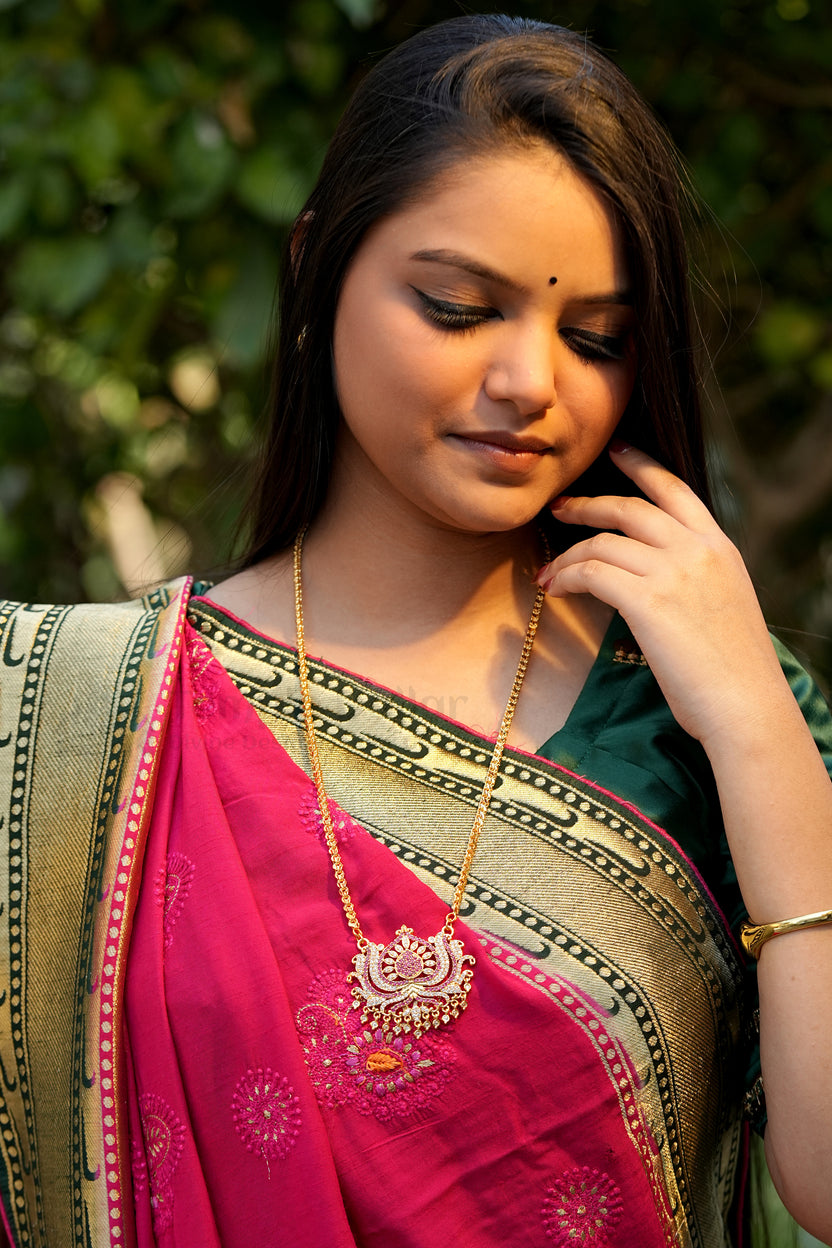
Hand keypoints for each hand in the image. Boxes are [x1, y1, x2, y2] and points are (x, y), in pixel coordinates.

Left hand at [536, 442, 788, 749]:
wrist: (746, 707)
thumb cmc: (733, 671)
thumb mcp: (724, 603)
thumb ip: (695, 576)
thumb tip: (656, 573)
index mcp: (720, 546)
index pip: (675, 488)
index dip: (640, 464)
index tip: (616, 450)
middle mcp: (698, 549)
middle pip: (628, 507)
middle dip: (587, 504)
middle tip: (559, 509)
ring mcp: (673, 572)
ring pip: (602, 543)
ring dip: (568, 556)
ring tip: (549, 573)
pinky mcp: (647, 600)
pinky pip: (591, 573)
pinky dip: (566, 577)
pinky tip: (555, 589)